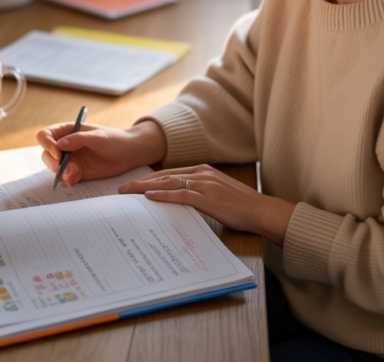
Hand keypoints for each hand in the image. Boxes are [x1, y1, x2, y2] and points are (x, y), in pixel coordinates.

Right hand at [37, 120, 166, 186]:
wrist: (128, 154)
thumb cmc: (114, 139)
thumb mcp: (99, 136)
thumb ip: (80, 139)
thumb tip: (60, 145)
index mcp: (67, 131)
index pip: (46, 135)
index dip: (47, 144)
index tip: (58, 152)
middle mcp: (65, 145)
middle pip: (46, 154)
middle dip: (54, 162)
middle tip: (69, 167)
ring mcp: (70, 160)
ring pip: (53, 167)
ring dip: (60, 172)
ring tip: (75, 173)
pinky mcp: (76, 172)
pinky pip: (64, 178)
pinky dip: (67, 180)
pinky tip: (76, 179)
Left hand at [118, 165, 295, 246]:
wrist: (262, 211)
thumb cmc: (241, 207)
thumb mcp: (216, 196)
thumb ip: (197, 195)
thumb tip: (176, 204)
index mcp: (203, 171)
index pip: (169, 173)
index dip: (148, 179)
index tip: (132, 185)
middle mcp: (202, 173)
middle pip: (164, 176)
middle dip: (140, 182)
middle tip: (121, 189)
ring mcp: (205, 184)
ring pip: (168, 183)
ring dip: (145, 188)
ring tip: (127, 193)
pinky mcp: (209, 198)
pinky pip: (181, 195)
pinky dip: (163, 195)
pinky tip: (149, 198)